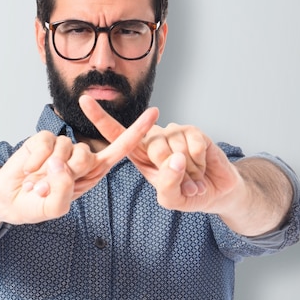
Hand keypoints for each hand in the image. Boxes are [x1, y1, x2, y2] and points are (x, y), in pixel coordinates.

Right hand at [0, 103, 158, 224]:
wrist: (8, 197)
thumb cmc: (35, 205)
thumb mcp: (54, 208)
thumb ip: (63, 190)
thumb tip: (61, 163)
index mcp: (93, 172)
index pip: (120, 149)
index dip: (137, 132)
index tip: (155, 113)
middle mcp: (81, 157)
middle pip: (86, 155)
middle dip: (67, 173)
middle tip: (49, 187)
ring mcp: (63, 146)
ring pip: (65, 148)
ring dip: (47, 170)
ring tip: (37, 181)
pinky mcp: (45, 138)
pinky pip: (46, 143)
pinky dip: (35, 160)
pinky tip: (28, 170)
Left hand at [79, 95, 243, 213]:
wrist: (216, 192)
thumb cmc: (187, 194)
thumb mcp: (171, 199)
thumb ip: (167, 185)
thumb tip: (174, 157)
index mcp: (140, 154)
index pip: (116, 134)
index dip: (100, 117)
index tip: (84, 100)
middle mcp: (153, 139)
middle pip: (152, 148)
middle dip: (170, 172)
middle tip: (183, 184)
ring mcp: (173, 132)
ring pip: (174, 149)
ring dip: (188, 171)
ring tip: (192, 177)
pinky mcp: (193, 131)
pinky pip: (193, 146)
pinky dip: (199, 163)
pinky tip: (202, 167)